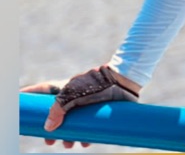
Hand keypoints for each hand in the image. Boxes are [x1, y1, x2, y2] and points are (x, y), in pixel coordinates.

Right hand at [21, 67, 140, 148]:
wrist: (122, 80)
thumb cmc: (96, 82)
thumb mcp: (72, 94)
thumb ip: (57, 110)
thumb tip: (49, 129)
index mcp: (63, 88)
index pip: (41, 91)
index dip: (31, 98)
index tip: (21, 108)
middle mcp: (73, 95)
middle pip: (57, 115)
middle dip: (53, 131)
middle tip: (51, 142)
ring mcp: (86, 102)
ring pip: (73, 123)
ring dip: (69, 137)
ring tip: (70, 145)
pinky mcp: (98, 109)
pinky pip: (89, 126)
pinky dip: (86, 136)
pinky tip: (86, 142)